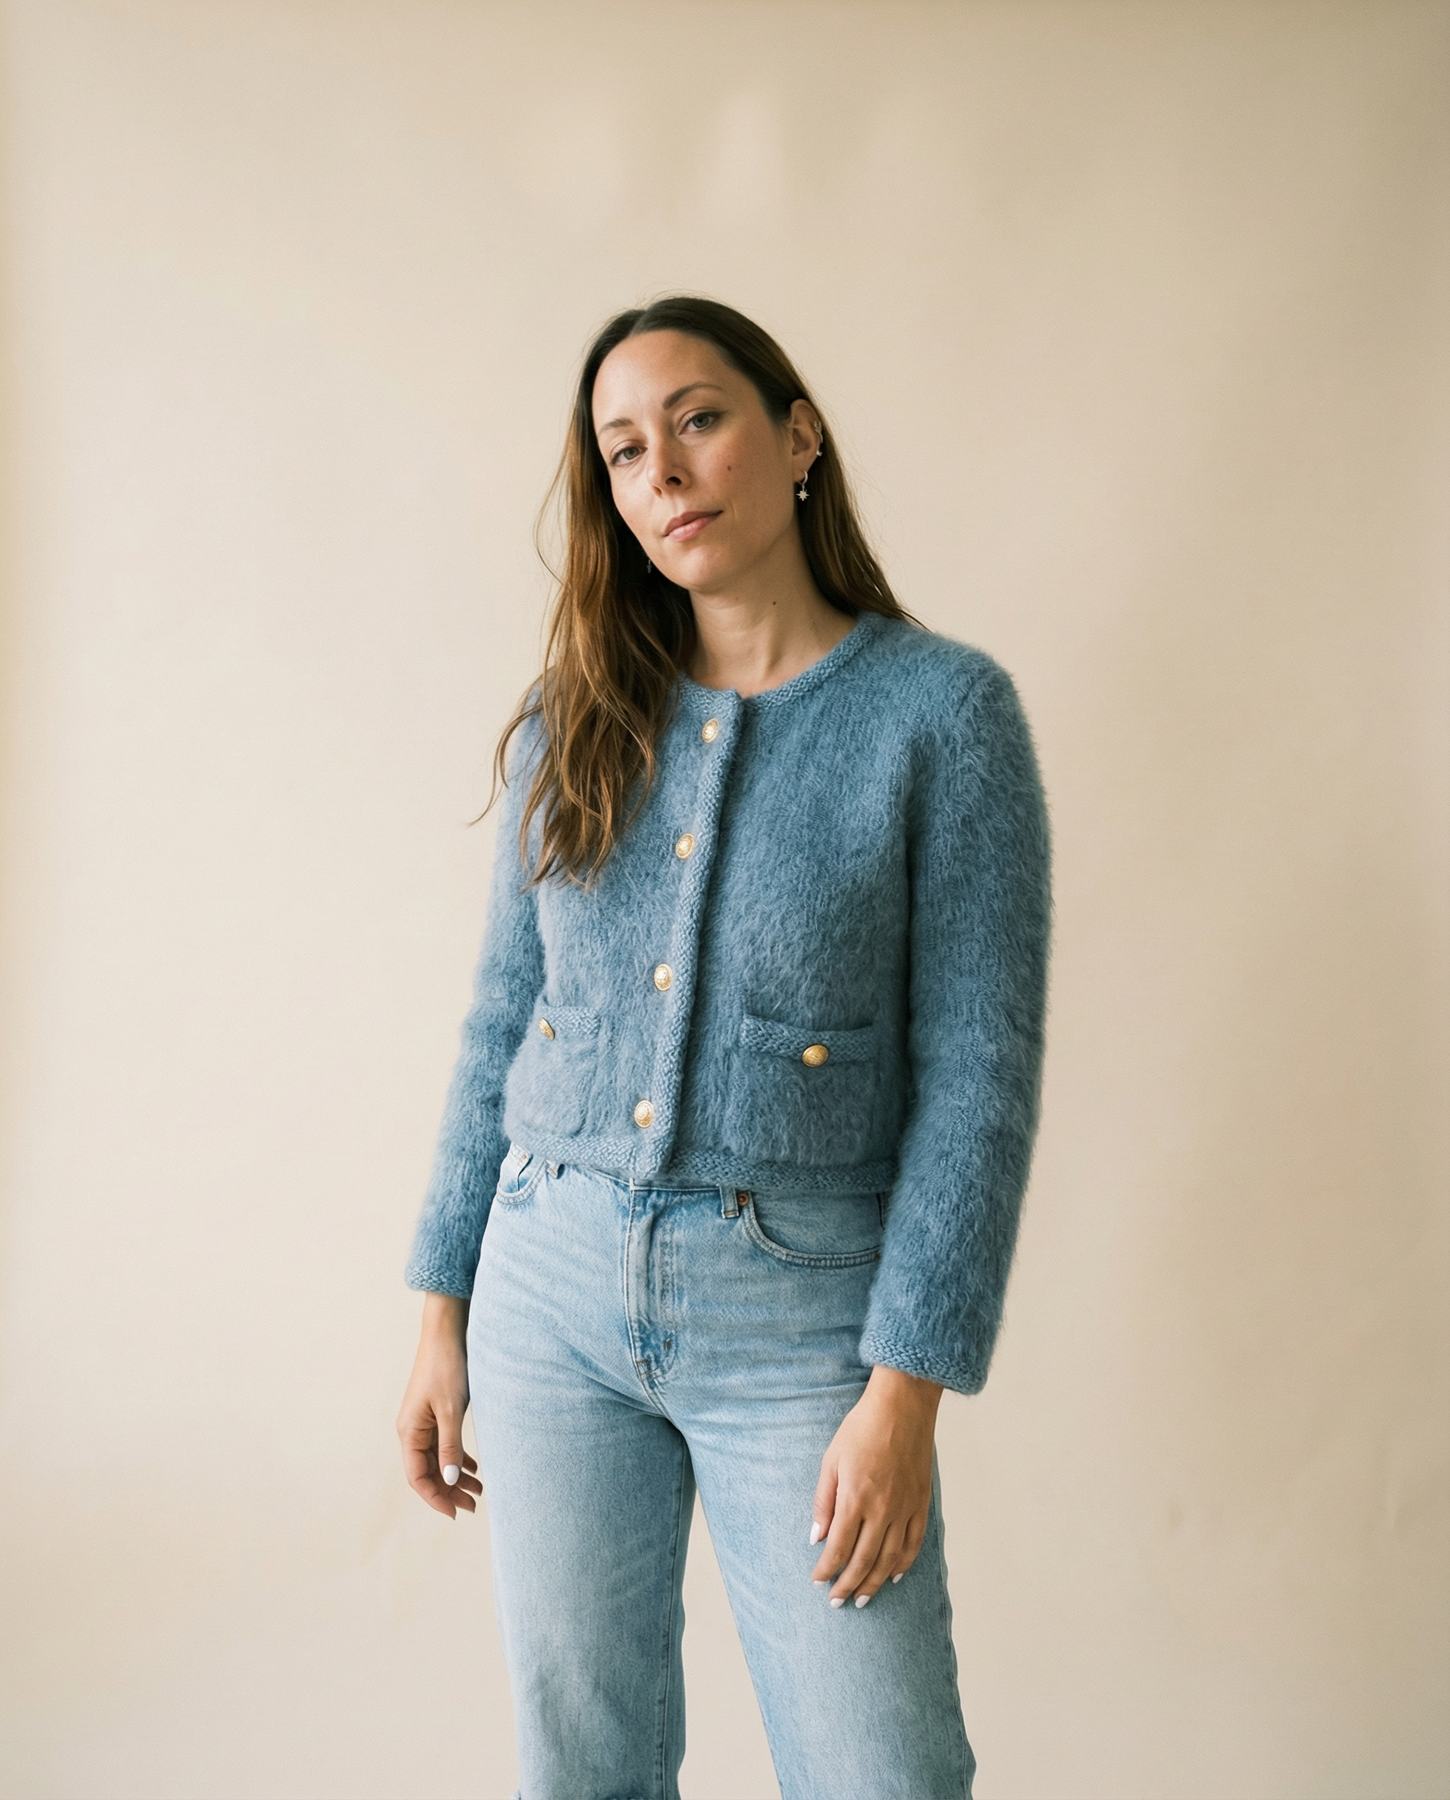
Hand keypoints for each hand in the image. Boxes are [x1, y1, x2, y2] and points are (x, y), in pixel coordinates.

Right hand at [396, 1293, 482, 1518]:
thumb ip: (450, 1446)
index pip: (418, 1477)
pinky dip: (457, 1457)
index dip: (436, 1498)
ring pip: (437, 1459)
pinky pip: (443, 1444)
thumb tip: (450, 1481)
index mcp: (409, 1432)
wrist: (447, 1332)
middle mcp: (411, 1430)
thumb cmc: (447, 1367)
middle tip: (474, 1505)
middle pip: (427, 1471)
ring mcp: (423, 1421)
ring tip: (480, 1491)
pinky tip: (474, 1468)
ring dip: (455, 1476)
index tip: (456, 1513)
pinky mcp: (434, 1412)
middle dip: (449, 1491)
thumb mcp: (451, 1410)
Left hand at [809, 1365, 941, 1605]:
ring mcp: (904, 1508)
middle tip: (837, 1602)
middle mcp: (881, 1509)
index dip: (827, 1570)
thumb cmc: (861, 1428)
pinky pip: (913, 1543)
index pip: (838, 1548)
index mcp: (855, 1498)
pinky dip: (903, 1564)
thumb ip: (823, 1502)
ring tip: (863, 1599)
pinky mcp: (921, 1503)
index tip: (818, 1581)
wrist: (902, 1406)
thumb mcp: (831, 1460)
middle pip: (863, 1560)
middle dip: (848, 1585)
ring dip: (874, 1583)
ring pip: (889, 1559)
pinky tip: (892, 1576)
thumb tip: (816, 1537)